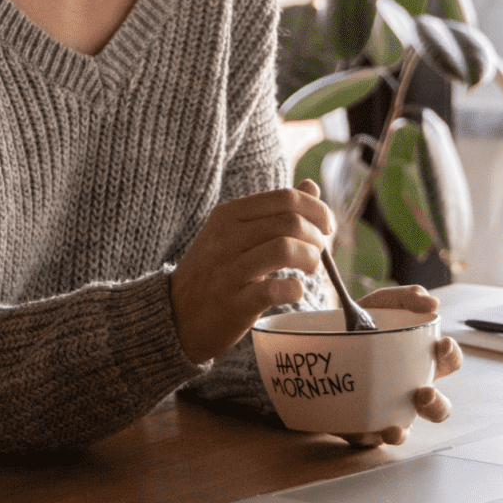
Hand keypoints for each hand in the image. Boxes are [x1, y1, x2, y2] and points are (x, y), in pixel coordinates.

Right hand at [170, 186, 333, 362]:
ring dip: (311, 259)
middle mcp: (226, 237)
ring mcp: (228, 271)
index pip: (286, 198)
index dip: (317, 210)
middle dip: (316, 238)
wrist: (177, 316)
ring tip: (310, 269)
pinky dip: (295, 289)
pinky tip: (293, 290)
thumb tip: (311, 186)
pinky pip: (275, 289)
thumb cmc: (215, 271)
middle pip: (291, 222)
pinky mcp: (234, 303)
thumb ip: (275, 209)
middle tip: (317, 253)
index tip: (326, 228)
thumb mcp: (236, 232)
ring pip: (285, 249)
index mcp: (229, 215)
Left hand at [332, 284, 463, 446]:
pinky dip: (369, 437)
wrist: (315, 341)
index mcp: (419, 361)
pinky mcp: (359, 422)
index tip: (442, 344)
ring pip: (407, 429)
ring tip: (396, 427)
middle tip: (423, 393)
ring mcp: (386, 409)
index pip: (447, 362)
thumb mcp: (379, 304)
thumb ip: (405, 298)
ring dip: (405, 431)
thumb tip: (431, 301)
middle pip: (438, 408)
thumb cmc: (359, 323)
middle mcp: (408, 389)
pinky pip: (369, 438)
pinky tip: (365, 430)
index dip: (451, 355)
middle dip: (436, 405)